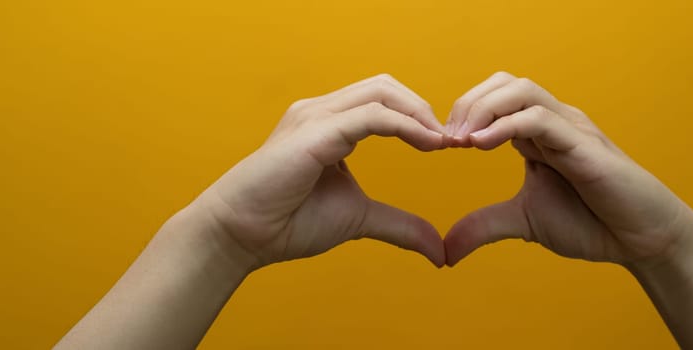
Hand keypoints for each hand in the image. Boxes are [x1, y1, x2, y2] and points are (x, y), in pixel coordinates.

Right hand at [190, 74, 447, 270]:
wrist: (241, 235)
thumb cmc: (288, 222)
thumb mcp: (359, 219)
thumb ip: (399, 226)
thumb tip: (439, 251)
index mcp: (329, 124)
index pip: (383, 100)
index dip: (419, 117)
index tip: (447, 146)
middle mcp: (322, 112)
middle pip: (386, 86)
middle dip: (423, 108)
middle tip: (450, 141)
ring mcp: (316, 117)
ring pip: (382, 92)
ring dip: (420, 113)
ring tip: (442, 141)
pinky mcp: (316, 132)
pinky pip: (372, 116)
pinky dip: (406, 126)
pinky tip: (428, 144)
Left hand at [443, 72, 692, 266]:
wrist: (642, 240)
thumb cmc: (591, 223)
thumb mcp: (523, 222)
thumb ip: (484, 227)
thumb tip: (445, 253)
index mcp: (537, 133)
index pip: (494, 97)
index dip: (463, 113)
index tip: (439, 145)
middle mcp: (553, 122)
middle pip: (503, 83)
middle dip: (467, 103)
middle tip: (445, 138)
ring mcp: (570, 128)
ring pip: (521, 90)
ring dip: (482, 108)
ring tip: (460, 140)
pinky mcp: (584, 144)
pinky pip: (539, 118)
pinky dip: (505, 125)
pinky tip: (480, 146)